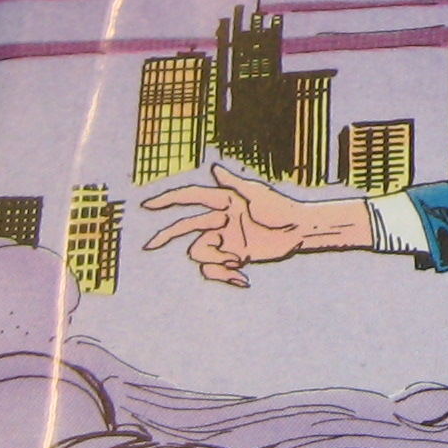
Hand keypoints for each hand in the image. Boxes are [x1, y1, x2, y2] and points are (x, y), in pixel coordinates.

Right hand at [142, 161, 372, 286]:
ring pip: (201, 253)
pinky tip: (242, 280)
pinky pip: (216, 269)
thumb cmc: (282, 208)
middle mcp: (220, 220)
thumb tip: (213, 168)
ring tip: (238, 263)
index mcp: (224, 201)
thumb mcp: (258, 195)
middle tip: (149, 245)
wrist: (299, 231)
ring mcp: (226, 239)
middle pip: (186, 226)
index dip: (169, 201)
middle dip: (166, 235)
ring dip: (215, 263)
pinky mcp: (234, 256)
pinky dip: (226, 276)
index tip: (148, 206)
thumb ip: (234, 184)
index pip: (191, 198)